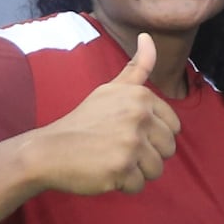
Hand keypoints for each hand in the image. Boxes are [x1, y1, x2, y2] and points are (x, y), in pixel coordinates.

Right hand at [35, 34, 181, 194]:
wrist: (49, 149)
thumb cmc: (84, 120)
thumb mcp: (110, 89)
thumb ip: (137, 67)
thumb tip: (148, 37)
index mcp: (141, 97)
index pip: (173, 127)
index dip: (153, 135)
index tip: (129, 133)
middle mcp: (139, 117)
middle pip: (168, 149)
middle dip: (147, 155)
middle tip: (119, 149)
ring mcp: (131, 143)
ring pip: (156, 169)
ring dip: (136, 171)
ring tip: (112, 160)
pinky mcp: (121, 169)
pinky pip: (139, 185)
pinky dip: (123, 185)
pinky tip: (104, 172)